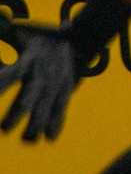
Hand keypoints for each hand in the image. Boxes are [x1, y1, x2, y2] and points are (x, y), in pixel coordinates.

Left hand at [0, 25, 80, 141]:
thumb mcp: (20, 33)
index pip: (10, 75)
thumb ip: (4, 33)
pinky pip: (61, 109)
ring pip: (46, 108)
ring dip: (36, 125)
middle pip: (29, 97)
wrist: (79, 36)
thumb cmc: (39, 37)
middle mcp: (42, 75)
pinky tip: (48, 138)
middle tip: (5, 129)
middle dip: (17, 114)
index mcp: (28, 60)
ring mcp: (56, 85)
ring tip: (27, 140)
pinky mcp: (65, 91)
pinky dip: (56, 124)